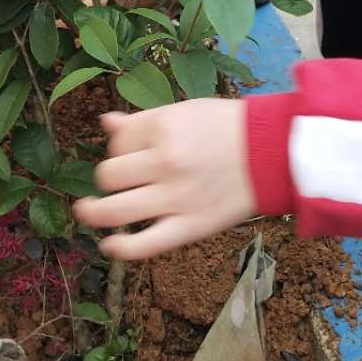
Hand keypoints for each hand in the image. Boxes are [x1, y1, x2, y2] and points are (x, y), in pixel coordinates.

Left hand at [73, 98, 255, 258]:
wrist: (273, 152)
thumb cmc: (229, 128)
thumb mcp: (185, 112)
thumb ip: (143, 120)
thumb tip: (106, 123)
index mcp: (163, 127)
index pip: (116, 142)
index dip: (119, 149)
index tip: (131, 153)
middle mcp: (165, 161)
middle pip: (109, 175)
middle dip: (110, 177)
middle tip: (124, 180)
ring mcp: (175, 197)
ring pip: (114, 210)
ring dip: (93, 213)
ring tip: (88, 212)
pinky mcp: (190, 227)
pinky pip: (144, 245)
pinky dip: (120, 249)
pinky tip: (109, 245)